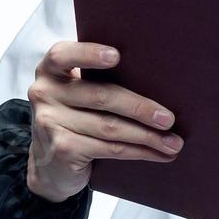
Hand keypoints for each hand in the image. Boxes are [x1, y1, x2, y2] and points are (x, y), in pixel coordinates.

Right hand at [25, 41, 182, 202]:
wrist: (50, 164)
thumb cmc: (76, 116)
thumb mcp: (78, 92)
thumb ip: (99, 79)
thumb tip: (160, 77)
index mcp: (51, 70)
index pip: (64, 55)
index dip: (89, 54)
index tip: (117, 56)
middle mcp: (45, 93)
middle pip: (101, 96)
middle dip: (140, 108)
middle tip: (169, 118)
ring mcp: (50, 123)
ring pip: (110, 127)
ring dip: (147, 136)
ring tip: (174, 142)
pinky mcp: (62, 150)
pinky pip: (110, 149)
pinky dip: (139, 152)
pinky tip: (158, 153)